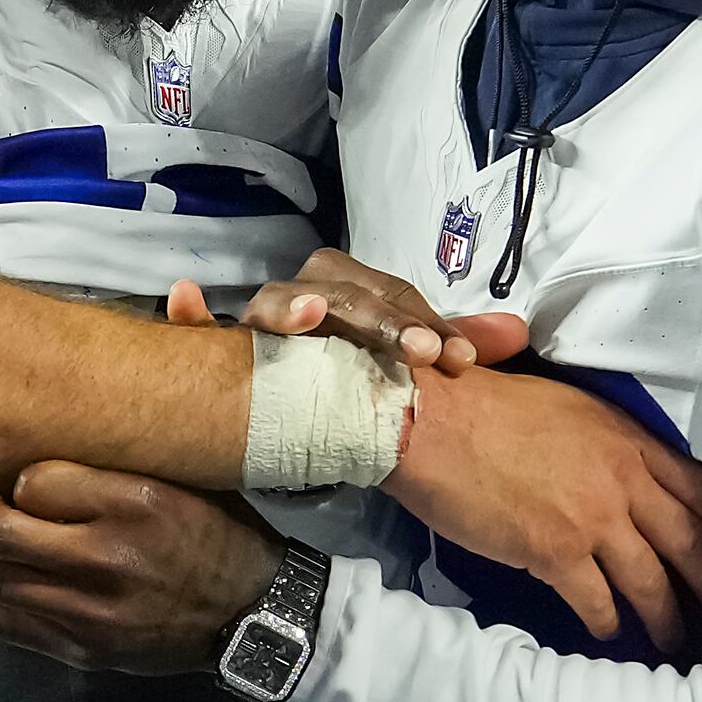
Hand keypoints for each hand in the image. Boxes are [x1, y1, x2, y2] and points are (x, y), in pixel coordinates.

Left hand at [0, 462, 283, 675]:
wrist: (254, 615)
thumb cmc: (214, 533)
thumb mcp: (180, 478)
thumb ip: (113, 465)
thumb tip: (37, 451)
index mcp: (136, 502)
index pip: (34, 479)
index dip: (13, 476)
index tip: (10, 475)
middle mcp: (108, 557)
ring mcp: (92, 612)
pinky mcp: (84, 650)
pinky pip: (7, 625)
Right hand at [167, 246, 517, 376]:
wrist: (305, 409)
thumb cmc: (361, 374)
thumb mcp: (412, 357)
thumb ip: (456, 343)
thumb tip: (518, 333)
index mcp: (355, 292)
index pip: (393, 295)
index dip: (427, 323)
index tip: (461, 361)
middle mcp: (310, 298)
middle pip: (342, 294)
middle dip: (382, 322)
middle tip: (424, 357)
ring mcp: (268, 322)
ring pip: (279, 302)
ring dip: (295, 309)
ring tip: (314, 317)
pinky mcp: (229, 350)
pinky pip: (199, 329)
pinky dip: (189, 315)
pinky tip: (183, 301)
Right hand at [387, 362, 701, 649]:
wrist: (431, 421)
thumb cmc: (487, 406)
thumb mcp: (569, 407)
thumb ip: (609, 443)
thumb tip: (626, 476)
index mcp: (630, 439)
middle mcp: (624, 479)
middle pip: (691, 543)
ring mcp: (593, 518)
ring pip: (652, 582)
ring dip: (665, 618)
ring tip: (673, 641)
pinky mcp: (556, 552)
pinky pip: (598, 602)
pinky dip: (608, 623)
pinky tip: (610, 634)